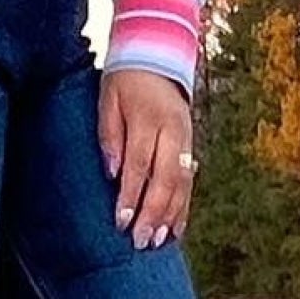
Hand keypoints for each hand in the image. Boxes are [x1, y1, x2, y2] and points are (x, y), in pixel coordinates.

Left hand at [97, 67, 194, 247]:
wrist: (157, 57)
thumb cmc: (125, 80)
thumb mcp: (108, 100)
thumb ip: (109, 136)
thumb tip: (112, 173)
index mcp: (149, 119)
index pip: (140, 164)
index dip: (131, 195)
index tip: (121, 221)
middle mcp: (173, 132)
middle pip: (166, 179)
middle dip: (153, 213)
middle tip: (140, 240)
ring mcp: (186, 140)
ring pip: (182, 183)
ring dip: (170, 215)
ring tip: (158, 241)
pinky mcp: (191, 145)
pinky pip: (190, 180)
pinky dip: (183, 206)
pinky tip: (176, 227)